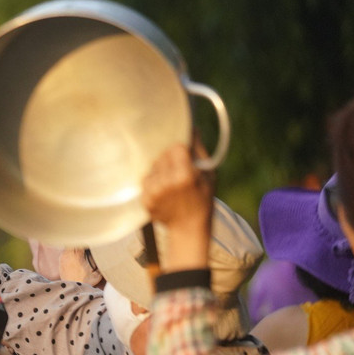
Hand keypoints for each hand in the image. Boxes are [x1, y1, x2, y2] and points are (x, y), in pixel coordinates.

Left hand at [141, 143, 212, 269]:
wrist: (189, 227)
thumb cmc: (203, 198)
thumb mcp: (209, 174)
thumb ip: (199, 150)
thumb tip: (192, 127)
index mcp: (185, 176)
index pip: (175, 147)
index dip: (180, 150)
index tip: (184, 155)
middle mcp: (166, 183)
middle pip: (162, 155)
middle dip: (170, 158)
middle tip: (178, 169)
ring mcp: (154, 193)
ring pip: (152, 167)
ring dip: (160, 170)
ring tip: (171, 181)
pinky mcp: (145, 199)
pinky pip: (146, 180)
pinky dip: (153, 181)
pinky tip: (164, 190)